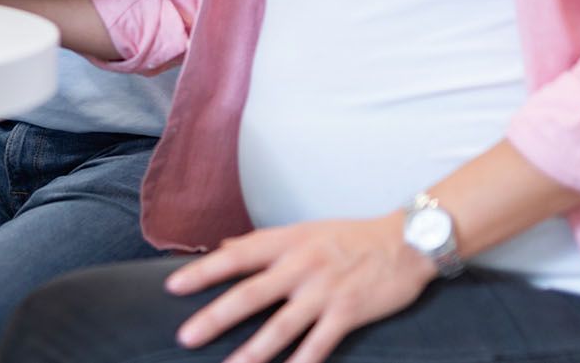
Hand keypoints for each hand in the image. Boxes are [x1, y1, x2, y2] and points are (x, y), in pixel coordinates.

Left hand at [166, 215, 435, 362]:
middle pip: (250, 294)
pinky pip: (319, 344)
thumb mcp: (303, 230)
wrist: (406, 241)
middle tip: (187, 336)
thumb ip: (264, 243)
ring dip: (252, 351)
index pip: (236, 256)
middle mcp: (300, 265)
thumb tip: (225, 247)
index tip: (173, 287)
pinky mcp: (347, 312)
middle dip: (216, 317)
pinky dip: (301, 362)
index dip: (203, 271)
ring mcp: (324, 291)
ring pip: (280, 326)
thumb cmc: (351, 236)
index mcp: (286, 242)